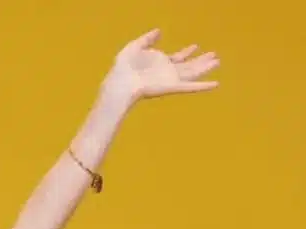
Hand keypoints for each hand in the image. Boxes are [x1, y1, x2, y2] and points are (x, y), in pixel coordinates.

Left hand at [103, 28, 219, 104]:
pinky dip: (204, 86)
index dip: (187, 52)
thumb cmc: (124, 66)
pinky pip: (191, 87)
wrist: (121, 82)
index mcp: (160, 63)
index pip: (177, 57)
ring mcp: (171, 80)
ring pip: (193, 74)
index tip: (196, 46)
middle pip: (189, 66)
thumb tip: (159, 31)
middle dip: (201, 60)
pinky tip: (215, 84)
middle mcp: (168, 72)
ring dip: (205, 68)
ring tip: (217, 62)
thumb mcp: (134, 47)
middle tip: (214, 55)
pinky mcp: (172, 87)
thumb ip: (147, 39)